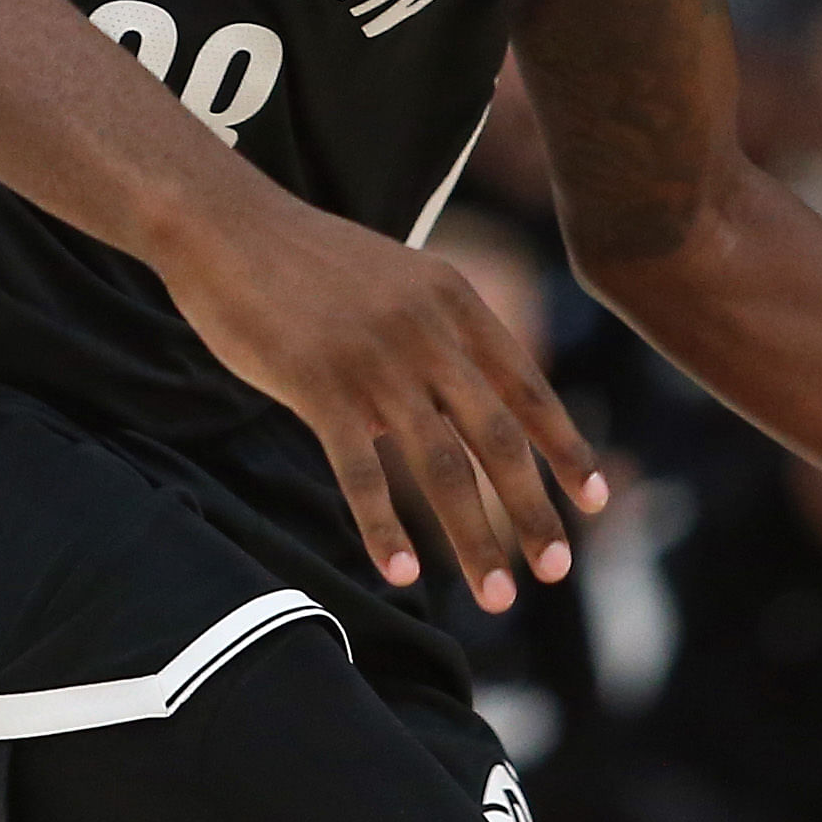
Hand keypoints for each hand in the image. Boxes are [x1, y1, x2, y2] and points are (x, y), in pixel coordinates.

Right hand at [158, 200, 599, 612]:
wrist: (227, 226)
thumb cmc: (306, 260)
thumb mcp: (398, 279)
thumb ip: (440, 330)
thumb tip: (474, 396)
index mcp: (454, 301)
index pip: (526, 387)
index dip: (564, 447)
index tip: (594, 501)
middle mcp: (426, 332)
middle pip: (497, 438)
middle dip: (532, 511)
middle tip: (556, 570)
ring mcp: (374, 360)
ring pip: (442, 466)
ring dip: (474, 538)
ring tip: (497, 596)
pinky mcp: (317, 385)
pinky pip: (360, 472)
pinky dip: (385, 529)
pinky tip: (403, 574)